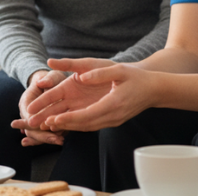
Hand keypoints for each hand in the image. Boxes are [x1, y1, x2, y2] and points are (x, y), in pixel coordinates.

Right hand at [12, 69, 66, 146]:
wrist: (52, 82)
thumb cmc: (51, 78)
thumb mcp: (50, 76)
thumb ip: (47, 79)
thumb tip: (41, 82)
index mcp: (26, 101)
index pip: (28, 115)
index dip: (35, 123)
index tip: (44, 126)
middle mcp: (29, 113)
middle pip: (33, 129)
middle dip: (43, 135)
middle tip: (55, 139)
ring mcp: (38, 120)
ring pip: (40, 133)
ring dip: (49, 138)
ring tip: (60, 142)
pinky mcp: (47, 123)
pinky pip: (48, 132)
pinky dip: (54, 137)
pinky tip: (61, 141)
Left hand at [26, 58, 153, 131]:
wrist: (154, 90)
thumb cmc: (137, 78)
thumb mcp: (119, 70)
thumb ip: (99, 74)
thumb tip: (81, 77)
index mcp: (113, 104)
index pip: (87, 115)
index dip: (69, 118)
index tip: (54, 119)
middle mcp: (112, 116)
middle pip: (84, 125)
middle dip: (63, 125)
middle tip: (43, 124)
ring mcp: (113, 120)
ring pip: (87, 127)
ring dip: (69, 126)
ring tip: (49, 124)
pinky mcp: (113, 120)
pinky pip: (92, 124)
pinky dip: (78, 124)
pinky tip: (67, 122)